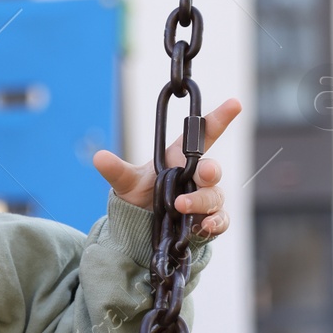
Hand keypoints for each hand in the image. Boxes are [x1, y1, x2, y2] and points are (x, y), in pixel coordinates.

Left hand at [91, 97, 237, 238]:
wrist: (142, 229)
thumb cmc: (140, 197)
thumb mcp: (126, 183)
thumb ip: (116, 170)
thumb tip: (98, 157)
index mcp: (180, 160)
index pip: (202, 136)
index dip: (219, 118)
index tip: (234, 103)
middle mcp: (197, 177)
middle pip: (212, 169)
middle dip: (211, 169)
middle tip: (203, 172)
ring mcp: (205, 199)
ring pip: (215, 195)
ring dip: (201, 200)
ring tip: (181, 205)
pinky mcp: (209, 221)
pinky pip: (222, 220)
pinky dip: (216, 222)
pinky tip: (205, 225)